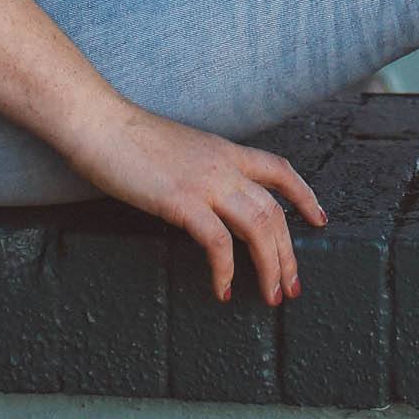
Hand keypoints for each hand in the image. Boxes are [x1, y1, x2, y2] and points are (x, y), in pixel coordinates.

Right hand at [70, 101, 327, 303]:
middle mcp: (224, 164)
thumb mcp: (179, 149)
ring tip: (270, 296)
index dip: (305, 195)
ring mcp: (205, 181)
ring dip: (270, 265)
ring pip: (259, 226)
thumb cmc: (128, 138)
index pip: (280, 169)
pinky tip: (222, 290)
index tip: (319, 220)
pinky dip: (225, 270)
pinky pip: (218, 242)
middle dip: (289, 253)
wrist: (100, 122)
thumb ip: (200, 170)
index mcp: (225, 150)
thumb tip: (207, 199)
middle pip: (275, 210)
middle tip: (292, 286)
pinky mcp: (181, 200)